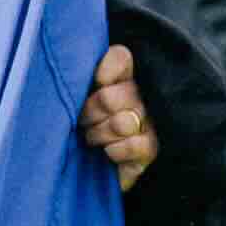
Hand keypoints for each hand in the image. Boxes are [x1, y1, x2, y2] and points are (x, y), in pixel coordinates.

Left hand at [78, 40, 155, 189]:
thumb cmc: (79, 126)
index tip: (95, 84)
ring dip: (98, 134)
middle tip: (83, 122)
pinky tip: (107, 152)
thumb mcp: (74, 98)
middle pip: (110, 97)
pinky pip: (132, 145)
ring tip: (92, 138)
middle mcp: (141, 94)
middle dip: (89, 113)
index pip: (120, 57)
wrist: (88, 167)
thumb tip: (83, 73)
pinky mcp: (151, 148)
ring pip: (121, 122)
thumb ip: (78, 78)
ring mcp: (149, 121)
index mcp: (122, 75)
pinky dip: (113, 151)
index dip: (104, 71)